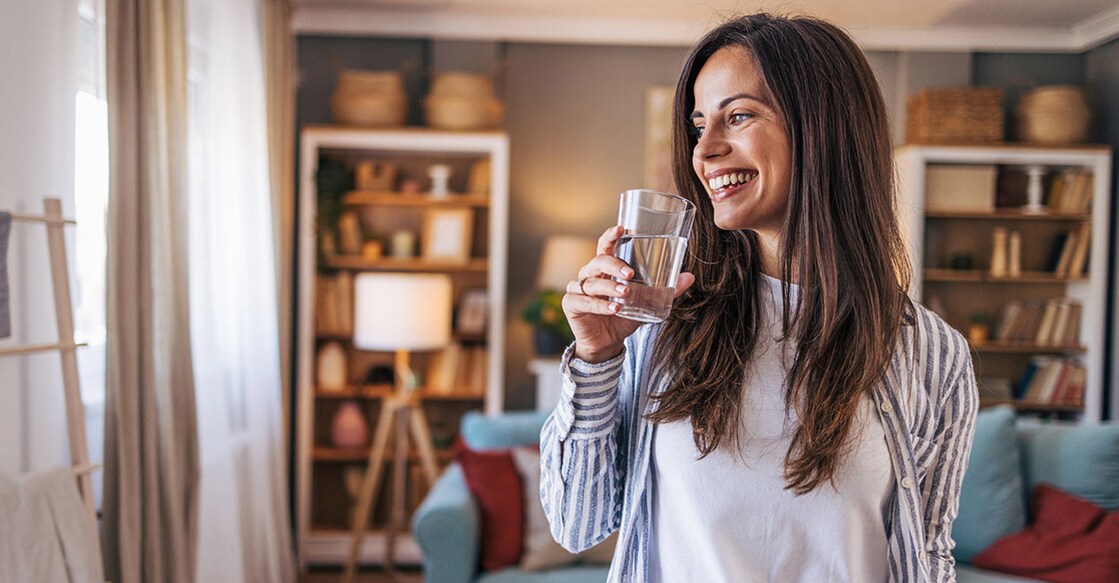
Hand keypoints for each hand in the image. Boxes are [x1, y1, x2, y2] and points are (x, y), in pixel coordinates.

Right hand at [563, 226, 694, 362]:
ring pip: (591, 282)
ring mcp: (578, 289)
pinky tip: (613, 309)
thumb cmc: (623, 317)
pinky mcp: (571, 305)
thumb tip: (689, 277)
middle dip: (614, 265)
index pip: (605, 246)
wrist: (607, 343)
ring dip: (609, 287)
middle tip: (630, 274)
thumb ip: (664, 290)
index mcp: (605, 269)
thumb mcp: (646, 303)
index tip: (621, 229)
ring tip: (625, 294)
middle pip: (597, 261)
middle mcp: (590, 275)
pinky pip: (583, 301)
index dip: (610, 236)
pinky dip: (599, 305)